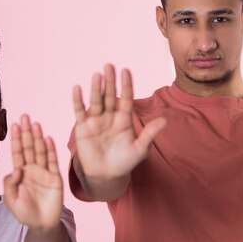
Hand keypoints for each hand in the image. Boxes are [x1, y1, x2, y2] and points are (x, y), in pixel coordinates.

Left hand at [4, 115, 62, 229]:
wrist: (42, 225)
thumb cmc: (25, 213)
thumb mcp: (10, 200)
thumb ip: (10, 184)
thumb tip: (17, 169)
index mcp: (20, 173)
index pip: (17, 152)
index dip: (16, 139)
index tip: (15, 125)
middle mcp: (32, 169)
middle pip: (29, 147)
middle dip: (27, 132)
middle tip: (25, 116)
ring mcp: (44, 172)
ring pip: (40, 151)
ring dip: (38, 137)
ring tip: (36, 124)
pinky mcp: (55, 178)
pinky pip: (52, 162)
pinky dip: (50, 150)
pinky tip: (47, 139)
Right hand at [72, 64, 166, 179]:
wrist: (106, 176)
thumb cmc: (124, 162)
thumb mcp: (140, 149)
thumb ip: (150, 134)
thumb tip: (165, 120)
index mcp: (124, 119)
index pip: (126, 98)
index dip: (126, 85)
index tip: (126, 71)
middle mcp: (109, 116)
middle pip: (110, 95)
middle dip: (110, 81)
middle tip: (110, 65)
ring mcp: (96, 121)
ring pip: (96, 101)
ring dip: (96, 88)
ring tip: (98, 75)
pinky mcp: (83, 127)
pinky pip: (79, 112)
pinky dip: (78, 100)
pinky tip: (77, 89)